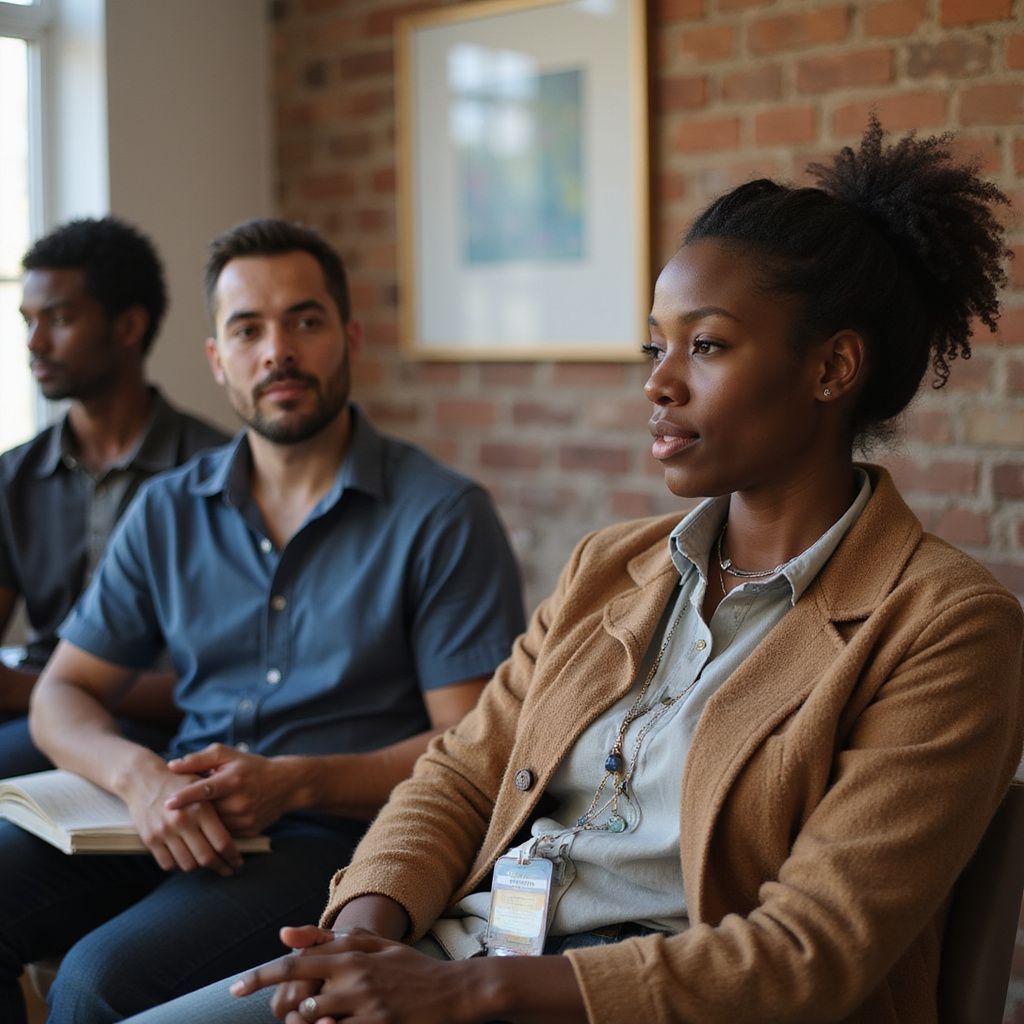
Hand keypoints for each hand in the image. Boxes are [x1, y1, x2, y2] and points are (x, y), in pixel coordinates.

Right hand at [122, 759, 241, 876]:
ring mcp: (165, 832)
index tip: (237, 862)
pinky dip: (178, 866)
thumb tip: (236, 831)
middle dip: (221, 867)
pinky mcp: (150, 839)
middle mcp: (183, 822)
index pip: (221, 841)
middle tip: (228, 870)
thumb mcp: (203, 786)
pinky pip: (167, 864)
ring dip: (200, 868)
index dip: (232, 856)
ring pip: (187, 864)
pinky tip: (187, 860)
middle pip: (206, 857)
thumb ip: (218, 808)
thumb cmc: (179, 781)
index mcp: (200, 808)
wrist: (144, 778)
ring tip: (208, 865)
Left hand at [165, 743, 296, 833]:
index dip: (185, 796)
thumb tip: (172, 765)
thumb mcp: (228, 755)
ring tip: (193, 816)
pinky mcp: (250, 830)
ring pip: (213, 826)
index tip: (167, 803)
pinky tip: (212, 822)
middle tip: (174, 812)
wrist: (285, 784)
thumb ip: (199, 759)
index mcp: (232, 779)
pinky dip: (216, 829)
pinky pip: (224, 834)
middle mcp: (239, 800)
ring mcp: (245, 818)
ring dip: (203, 822)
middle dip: (191, 811)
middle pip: (206, 811)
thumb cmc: (250, 767)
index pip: (204, 789)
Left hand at [230, 928, 479, 1023]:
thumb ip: (327, 938)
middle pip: (299, 999)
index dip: (259, 977)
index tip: (235, 989)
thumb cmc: (408, 967)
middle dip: (287, 1011)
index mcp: (350, 954)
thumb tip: (283, 933)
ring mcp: (367, 1006)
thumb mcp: (372, 944)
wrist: (452, 991)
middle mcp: (355, 978)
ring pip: (315, 1021)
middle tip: (291, 1014)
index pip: (293, 965)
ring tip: (322, 1018)